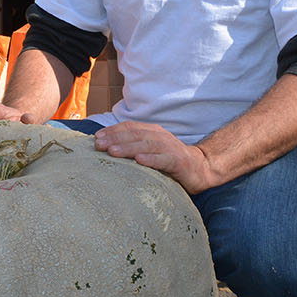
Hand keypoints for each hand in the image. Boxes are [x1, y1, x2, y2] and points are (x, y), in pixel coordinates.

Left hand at [94, 121, 216, 193]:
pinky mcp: (178, 161)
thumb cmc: (170, 161)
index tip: (96, 137)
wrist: (201, 168)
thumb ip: (134, 148)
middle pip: (135, 135)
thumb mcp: (151, 151)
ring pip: (146, 145)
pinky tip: (139, 161)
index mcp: (152, 132)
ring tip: (112, 151)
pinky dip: (151, 159)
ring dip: (128, 147)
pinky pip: (163, 159)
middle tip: (99, 145)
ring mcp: (170, 148)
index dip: (113, 131)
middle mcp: (160, 137)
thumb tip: (107, 149)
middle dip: (115, 139)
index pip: (130, 127)